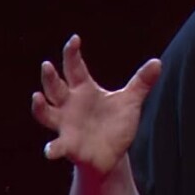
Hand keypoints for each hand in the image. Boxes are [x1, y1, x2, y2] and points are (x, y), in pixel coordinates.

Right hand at [31, 34, 161, 174]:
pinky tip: (50, 151)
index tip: (74, 39)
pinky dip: (53, 149)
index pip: (74, 67)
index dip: (72, 53)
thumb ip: (141, 83)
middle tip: (47, 64)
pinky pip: (57, 146)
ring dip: (39, 107)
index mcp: (83, 90)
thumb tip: (158, 62)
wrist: (111, 154)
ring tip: (36, 97)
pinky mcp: (69, 145)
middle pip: (54, 87)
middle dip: (49, 77)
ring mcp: (66, 125)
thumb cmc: (115, 124)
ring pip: (46, 113)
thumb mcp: (130, 102)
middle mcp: (70, 105)